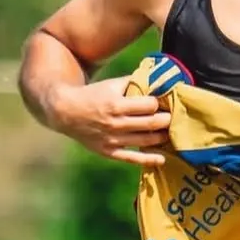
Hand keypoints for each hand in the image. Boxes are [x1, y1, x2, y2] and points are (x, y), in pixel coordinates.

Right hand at [49, 77, 170, 166]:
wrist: (66, 112)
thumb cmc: (92, 95)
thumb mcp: (111, 84)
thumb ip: (133, 82)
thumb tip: (156, 79)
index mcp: (116, 104)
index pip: (149, 105)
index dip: (160, 103)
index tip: (166, 102)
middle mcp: (116, 123)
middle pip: (151, 123)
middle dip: (166, 120)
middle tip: (173, 117)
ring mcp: (113, 139)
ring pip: (146, 141)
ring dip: (161, 137)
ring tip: (169, 133)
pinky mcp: (109, 152)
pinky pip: (132, 158)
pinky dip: (148, 160)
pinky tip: (162, 159)